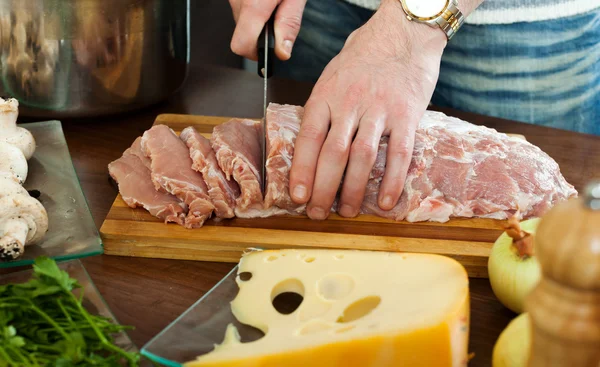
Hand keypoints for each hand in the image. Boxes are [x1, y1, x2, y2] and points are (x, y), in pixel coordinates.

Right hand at [228, 0, 306, 60]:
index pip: (242, 45)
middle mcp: (238, 0)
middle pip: (242, 36)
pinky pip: (242, 12)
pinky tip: (266, 1)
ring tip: (274, 6)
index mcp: (254, 3)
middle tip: (279, 19)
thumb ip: (289, 23)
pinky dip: (255, 12)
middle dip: (261, 35)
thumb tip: (282, 52)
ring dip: (258, 22)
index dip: (256, 54)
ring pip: (241, 24)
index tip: (271, 51)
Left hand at [288, 0, 447, 219]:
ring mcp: (380, 109)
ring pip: (363, 157)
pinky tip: (387, 202)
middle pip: (333, 153)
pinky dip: (393, 181)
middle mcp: (351, 102)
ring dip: (354, 190)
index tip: (297, 197)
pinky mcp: (408, 115)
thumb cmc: (364, 56)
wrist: (404, 33)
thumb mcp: (332, 76)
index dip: (302, 171)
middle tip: (318, 213)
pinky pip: (400, 153)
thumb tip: (311, 145)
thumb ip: (323, 108)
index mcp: (327, 94)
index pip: (309, 138)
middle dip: (323, 189)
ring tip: (348, 212)